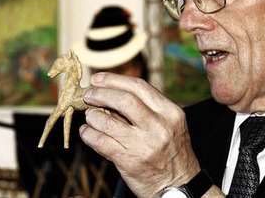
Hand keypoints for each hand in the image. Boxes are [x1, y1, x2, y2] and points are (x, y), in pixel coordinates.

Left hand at [79, 72, 200, 196]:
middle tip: (88, 94)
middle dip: (100, 93)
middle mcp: (159, 126)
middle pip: (123, 99)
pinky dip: (87, 134)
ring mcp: (144, 145)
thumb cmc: (170, 152)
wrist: (179, 187)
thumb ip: (143, 109)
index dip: (114, 79)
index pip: (139, 86)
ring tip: (89, 116)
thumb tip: (108, 93)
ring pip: (107, 121)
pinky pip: (100, 142)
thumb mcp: (168, 125)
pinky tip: (86, 132)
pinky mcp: (129, 161)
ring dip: (92, 116)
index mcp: (170, 112)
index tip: (98, 79)